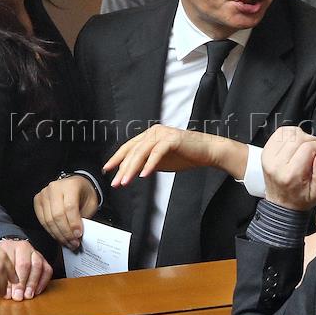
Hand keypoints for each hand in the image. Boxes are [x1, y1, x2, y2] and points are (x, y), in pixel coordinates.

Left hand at [0, 239, 52, 299]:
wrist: (11, 253)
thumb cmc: (0, 263)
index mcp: (7, 246)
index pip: (9, 263)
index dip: (8, 281)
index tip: (7, 295)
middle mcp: (22, 247)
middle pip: (24, 264)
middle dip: (21, 283)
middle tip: (18, 296)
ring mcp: (35, 252)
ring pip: (37, 266)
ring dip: (32, 283)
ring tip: (28, 295)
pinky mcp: (44, 259)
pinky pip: (47, 270)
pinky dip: (43, 282)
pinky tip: (36, 291)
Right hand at [33, 176, 98, 250]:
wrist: (75, 185)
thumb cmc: (83, 194)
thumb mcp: (91, 204)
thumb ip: (85, 217)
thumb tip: (77, 234)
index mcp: (70, 185)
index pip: (69, 207)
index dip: (73, 223)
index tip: (78, 234)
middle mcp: (55, 188)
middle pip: (57, 215)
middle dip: (66, 233)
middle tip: (73, 242)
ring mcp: (44, 194)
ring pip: (48, 220)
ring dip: (58, 235)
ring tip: (67, 242)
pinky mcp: (38, 201)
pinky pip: (42, 221)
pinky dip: (51, 231)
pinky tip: (59, 237)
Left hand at [103, 124, 245, 187]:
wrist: (208, 151)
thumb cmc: (186, 155)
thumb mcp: (161, 161)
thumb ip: (147, 163)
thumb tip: (131, 172)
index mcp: (149, 135)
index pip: (129, 147)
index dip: (117, 159)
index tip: (107, 170)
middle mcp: (153, 132)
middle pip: (133, 151)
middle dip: (122, 168)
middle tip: (115, 183)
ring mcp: (162, 134)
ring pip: (141, 152)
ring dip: (132, 169)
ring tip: (125, 182)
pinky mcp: (172, 139)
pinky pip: (157, 153)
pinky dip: (149, 165)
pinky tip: (144, 175)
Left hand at [262, 127, 315, 211]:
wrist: (281, 204)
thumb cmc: (300, 198)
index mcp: (290, 175)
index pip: (308, 147)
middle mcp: (276, 164)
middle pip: (298, 138)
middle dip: (312, 141)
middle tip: (314, 151)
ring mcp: (268, 157)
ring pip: (289, 132)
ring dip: (301, 136)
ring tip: (305, 147)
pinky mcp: (265, 151)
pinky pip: (280, 133)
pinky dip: (290, 134)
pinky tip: (295, 144)